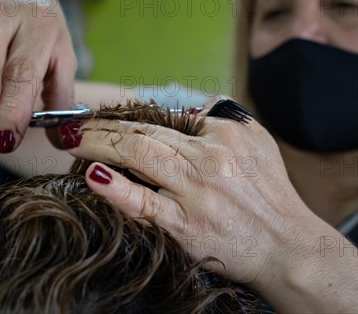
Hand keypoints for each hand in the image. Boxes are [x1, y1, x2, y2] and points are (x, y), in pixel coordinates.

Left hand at [66, 97, 314, 286]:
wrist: (288, 247)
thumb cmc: (272, 196)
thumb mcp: (258, 143)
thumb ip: (223, 119)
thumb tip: (185, 109)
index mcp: (224, 135)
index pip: (166, 118)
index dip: (129, 117)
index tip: (106, 119)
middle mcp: (208, 159)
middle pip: (144, 131)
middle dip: (102, 124)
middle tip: (72, 122)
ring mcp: (196, 193)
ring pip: (139, 156)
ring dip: (98, 144)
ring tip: (69, 139)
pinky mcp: (186, 226)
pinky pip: (145, 204)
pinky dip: (117, 189)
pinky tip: (94, 176)